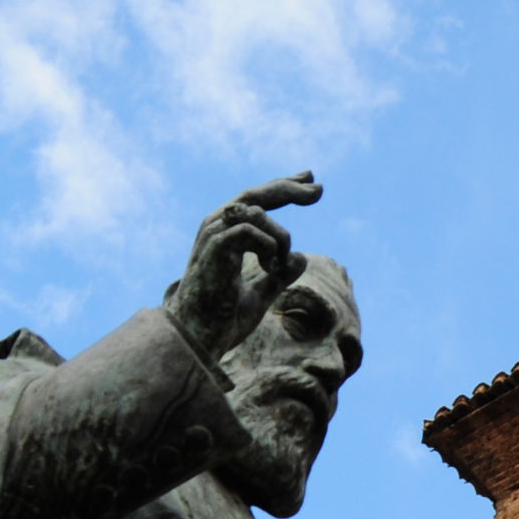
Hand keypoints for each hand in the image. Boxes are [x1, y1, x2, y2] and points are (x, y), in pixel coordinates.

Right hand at [168, 173, 321, 364]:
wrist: (200, 338)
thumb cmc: (223, 318)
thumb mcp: (261, 294)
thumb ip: (279, 275)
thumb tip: (302, 257)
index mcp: (225, 234)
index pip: (257, 201)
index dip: (284, 188)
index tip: (311, 181)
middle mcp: (216, 227)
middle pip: (256, 195)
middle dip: (290, 189)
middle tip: (319, 191)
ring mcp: (213, 234)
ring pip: (258, 213)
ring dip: (280, 238)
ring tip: (276, 268)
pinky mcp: (214, 246)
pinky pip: (249, 231)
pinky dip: (268, 248)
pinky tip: (269, 269)